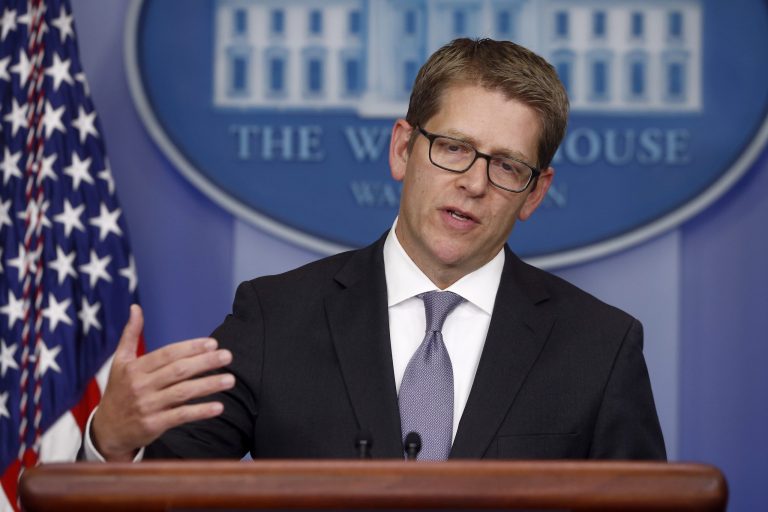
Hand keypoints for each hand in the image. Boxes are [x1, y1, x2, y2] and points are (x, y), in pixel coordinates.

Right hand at [91, 305, 234, 460]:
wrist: (107, 430)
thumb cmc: (118, 391)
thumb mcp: (119, 362)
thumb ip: (130, 334)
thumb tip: (135, 307)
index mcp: (135, 368)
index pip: (167, 354)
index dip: (190, 348)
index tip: (213, 343)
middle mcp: (141, 386)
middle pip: (178, 371)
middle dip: (205, 362)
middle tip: (228, 356)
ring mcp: (147, 406)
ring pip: (182, 392)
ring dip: (208, 385)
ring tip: (230, 380)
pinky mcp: (153, 425)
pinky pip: (180, 416)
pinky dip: (200, 411)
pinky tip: (218, 407)